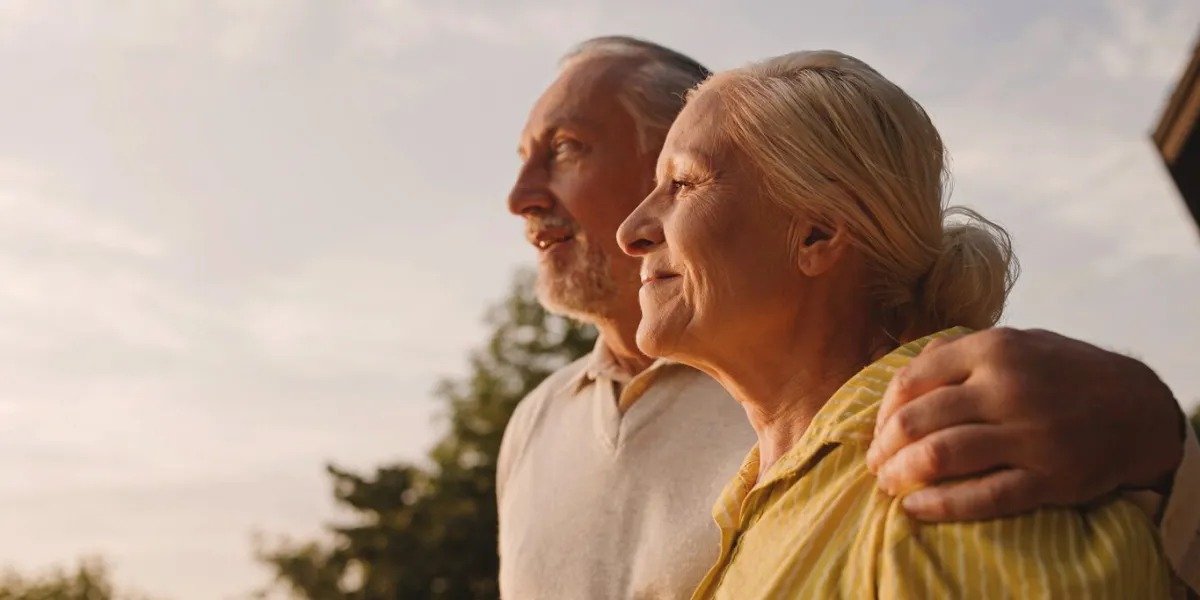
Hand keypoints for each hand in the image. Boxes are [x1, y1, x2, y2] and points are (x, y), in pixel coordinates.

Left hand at [866, 327, 1184, 521]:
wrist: (1138, 406)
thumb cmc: (1060, 372)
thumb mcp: (1014, 341)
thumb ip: (957, 352)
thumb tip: (900, 380)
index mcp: (993, 349)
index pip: (910, 380)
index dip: (883, 411)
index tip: (878, 430)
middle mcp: (1009, 388)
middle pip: (917, 421)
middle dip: (884, 447)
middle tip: (876, 462)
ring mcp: (1031, 434)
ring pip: (941, 456)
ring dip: (902, 475)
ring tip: (889, 484)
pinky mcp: (1051, 477)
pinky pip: (983, 497)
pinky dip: (940, 506)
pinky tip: (916, 509)